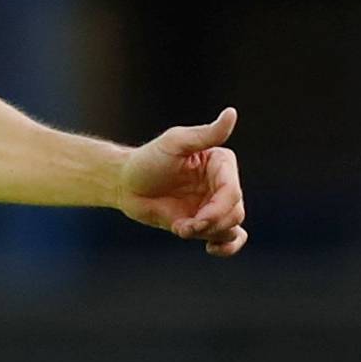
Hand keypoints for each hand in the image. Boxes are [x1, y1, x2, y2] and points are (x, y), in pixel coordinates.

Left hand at [117, 106, 247, 257]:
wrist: (126, 185)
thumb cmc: (147, 160)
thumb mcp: (174, 143)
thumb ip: (204, 134)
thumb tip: (231, 113)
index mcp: (220, 163)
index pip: (232, 192)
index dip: (217, 210)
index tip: (195, 220)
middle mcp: (222, 183)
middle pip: (235, 212)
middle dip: (210, 224)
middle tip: (182, 227)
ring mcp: (214, 204)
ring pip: (231, 227)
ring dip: (208, 234)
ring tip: (181, 230)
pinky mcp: (205, 222)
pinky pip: (229, 237)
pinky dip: (227, 247)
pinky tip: (211, 248)